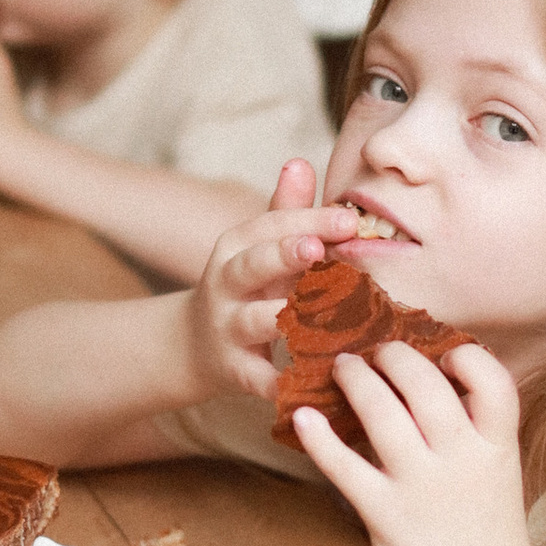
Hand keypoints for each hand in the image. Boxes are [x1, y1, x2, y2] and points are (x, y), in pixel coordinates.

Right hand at [187, 160, 367, 400]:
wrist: (195, 346)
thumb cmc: (248, 287)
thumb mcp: (260, 247)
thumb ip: (286, 211)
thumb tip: (299, 162)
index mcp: (238, 246)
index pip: (271, 224)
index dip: (309, 219)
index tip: (350, 219)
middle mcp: (228, 282)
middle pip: (253, 263)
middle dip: (284, 254)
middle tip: (317, 250)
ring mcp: (228, 327)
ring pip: (256, 320)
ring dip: (287, 318)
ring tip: (324, 318)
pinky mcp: (234, 370)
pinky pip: (259, 377)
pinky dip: (282, 382)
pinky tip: (312, 380)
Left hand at [293, 339, 545, 545]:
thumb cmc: (491, 543)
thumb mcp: (500, 479)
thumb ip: (475, 437)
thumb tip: (435, 390)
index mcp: (498, 449)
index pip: (494, 380)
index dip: (467, 356)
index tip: (445, 351)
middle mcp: (463, 461)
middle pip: (426, 384)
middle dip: (395, 356)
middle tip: (376, 350)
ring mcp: (423, 488)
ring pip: (382, 413)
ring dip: (357, 380)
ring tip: (343, 367)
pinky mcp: (386, 517)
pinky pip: (343, 467)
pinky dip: (318, 437)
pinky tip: (302, 418)